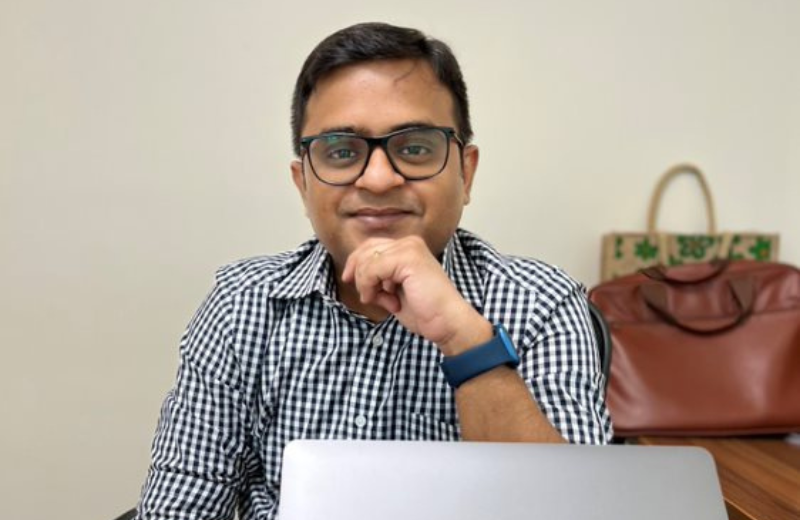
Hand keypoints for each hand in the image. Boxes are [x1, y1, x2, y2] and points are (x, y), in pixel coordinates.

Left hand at [341, 236, 491, 354]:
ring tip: (387, 301)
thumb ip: (379, 275)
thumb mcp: (394, 288)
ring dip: (368, 286)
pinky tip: (390, 302)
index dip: (356, 263)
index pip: (370, 246)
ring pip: (367, 261)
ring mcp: (409, 248)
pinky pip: (372, 269)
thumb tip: (354, 272)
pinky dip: (373, 288)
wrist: (446, 321)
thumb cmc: (424, 310)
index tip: (349, 280)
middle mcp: (409, 243)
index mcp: (407, 247)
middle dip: (360, 276)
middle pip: (366, 251)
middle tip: (370, 296)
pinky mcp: (408, 258)